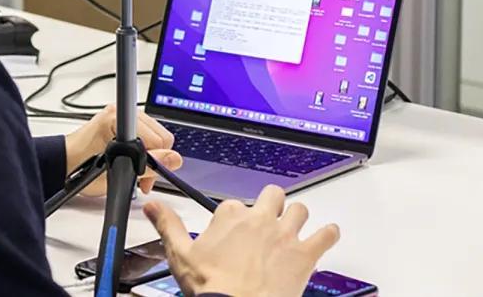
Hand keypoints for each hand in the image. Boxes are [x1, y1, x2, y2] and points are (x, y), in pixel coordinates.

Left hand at [64, 104, 182, 196]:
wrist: (63, 163)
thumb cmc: (79, 167)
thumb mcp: (116, 172)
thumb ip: (148, 166)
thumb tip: (173, 159)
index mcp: (118, 119)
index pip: (158, 137)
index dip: (156, 157)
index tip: (148, 169)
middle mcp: (121, 113)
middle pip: (161, 136)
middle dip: (155, 160)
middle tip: (140, 177)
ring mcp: (123, 116)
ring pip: (156, 136)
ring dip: (150, 157)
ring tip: (134, 172)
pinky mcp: (122, 122)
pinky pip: (146, 134)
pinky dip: (144, 151)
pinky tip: (133, 163)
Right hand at [144, 185, 339, 296]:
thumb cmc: (212, 288)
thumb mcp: (180, 255)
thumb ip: (168, 226)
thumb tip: (153, 207)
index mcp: (231, 216)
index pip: (234, 205)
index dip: (234, 219)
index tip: (232, 233)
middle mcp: (260, 219)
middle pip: (273, 195)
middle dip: (271, 205)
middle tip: (267, 221)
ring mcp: (285, 235)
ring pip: (300, 209)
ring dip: (298, 217)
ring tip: (294, 228)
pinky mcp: (304, 254)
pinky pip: (326, 234)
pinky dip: (329, 234)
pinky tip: (327, 236)